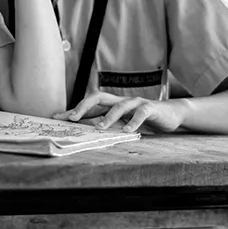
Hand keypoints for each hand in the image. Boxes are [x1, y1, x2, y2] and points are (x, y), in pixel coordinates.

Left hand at [52, 92, 187, 132]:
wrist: (170, 114)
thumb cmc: (142, 119)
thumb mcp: (121, 123)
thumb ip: (106, 124)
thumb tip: (84, 131)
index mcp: (111, 104)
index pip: (88, 104)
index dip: (73, 110)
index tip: (57, 118)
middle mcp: (120, 100)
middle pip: (98, 97)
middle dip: (84, 106)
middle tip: (73, 119)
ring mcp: (135, 102)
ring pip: (119, 105)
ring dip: (108, 117)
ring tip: (99, 128)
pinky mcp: (150, 107)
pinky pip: (141, 112)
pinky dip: (134, 122)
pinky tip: (128, 131)